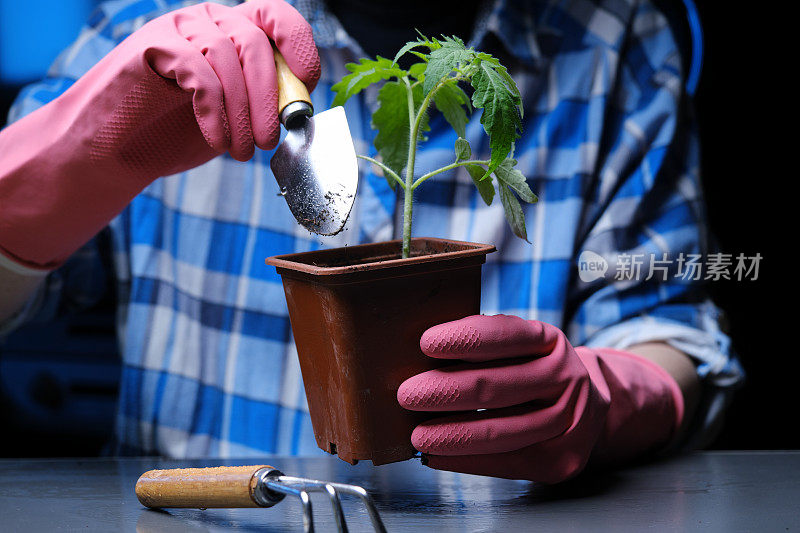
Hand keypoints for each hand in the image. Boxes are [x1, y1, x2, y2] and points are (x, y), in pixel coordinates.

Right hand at [0, 0, 319, 268]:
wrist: (118, 150)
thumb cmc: (180, 132)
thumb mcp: (236, 117)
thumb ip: (266, 104)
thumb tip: (301, 109)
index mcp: (235, 31)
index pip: (278, 16)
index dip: (299, 43)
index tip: (306, 80)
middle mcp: (209, 21)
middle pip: (257, 43)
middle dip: (270, 99)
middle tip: (269, 142)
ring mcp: (178, 29)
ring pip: (229, 59)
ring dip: (243, 114)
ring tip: (241, 152)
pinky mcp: (153, 47)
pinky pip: (200, 74)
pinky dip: (215, 112)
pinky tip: (217, 141)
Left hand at [397, 315, 683, 482]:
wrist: (586, 408)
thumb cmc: (535, 372)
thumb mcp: (522, 346)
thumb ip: (485, 345)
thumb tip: (423, 356)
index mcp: (549, 342)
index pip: (505, 336)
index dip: (465, 339)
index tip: (427, 343)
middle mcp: (564, 378)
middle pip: (497, 387)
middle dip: (445, 391)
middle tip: (409, 395)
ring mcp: (567, 421)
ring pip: (500, 432)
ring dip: (452, 435)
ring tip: (419, 435)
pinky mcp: (560, 459)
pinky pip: (505, 463)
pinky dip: (464, 461)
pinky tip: (437, 456)